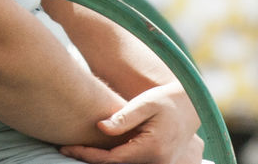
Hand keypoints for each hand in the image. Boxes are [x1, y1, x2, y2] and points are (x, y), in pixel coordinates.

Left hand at [61, 83, 202, 163]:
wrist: (192, 106)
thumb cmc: (168, 100)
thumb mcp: (147, 102)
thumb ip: (124, 116)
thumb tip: (100, 127)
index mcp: (151, 149)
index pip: (110, 160)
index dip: (86, 155)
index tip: (66, 148)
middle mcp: (157, 163)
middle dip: (91, 159)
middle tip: (68, 149)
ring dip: (104, 161)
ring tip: (82, 149)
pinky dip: (117, 161)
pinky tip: (103, 151)